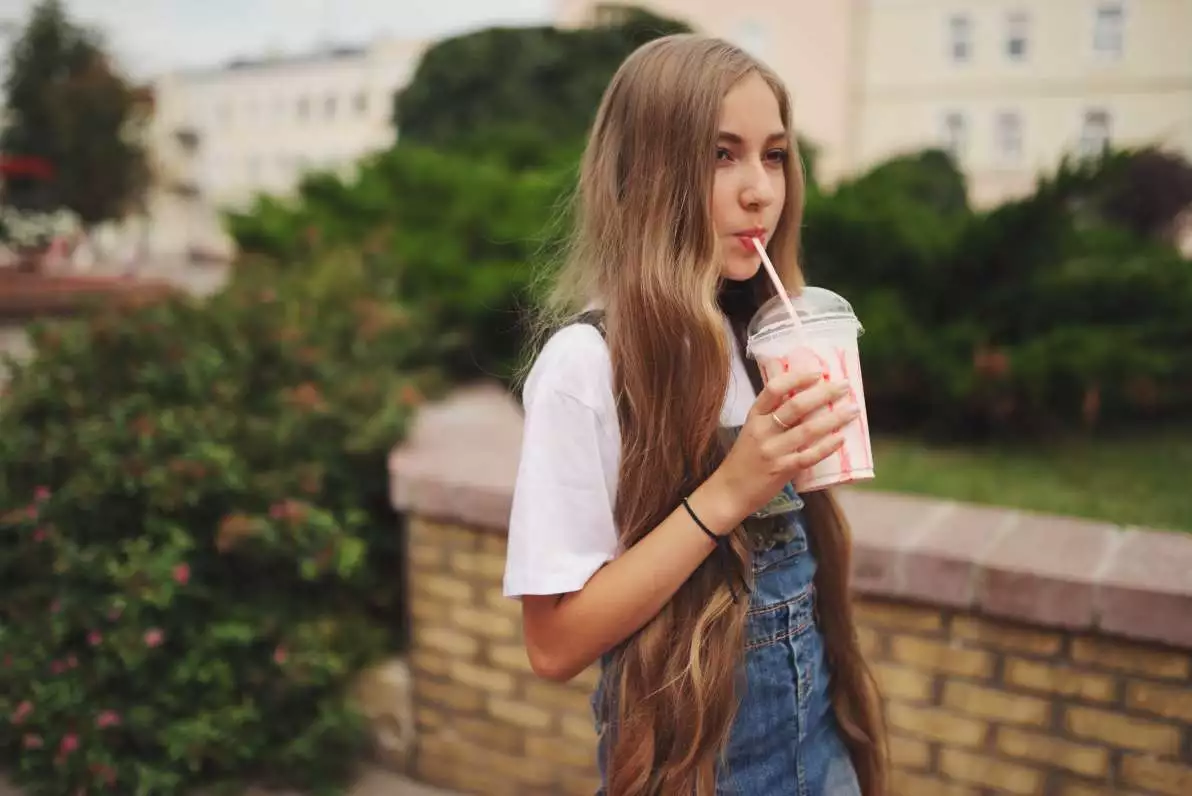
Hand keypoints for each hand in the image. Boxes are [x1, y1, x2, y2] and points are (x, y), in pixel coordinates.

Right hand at [701, 369, 858, 528]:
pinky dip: (826, 446)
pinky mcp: (781, 470)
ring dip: (834, 418)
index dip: (797, 378)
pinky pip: (808, 456)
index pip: (774, 389)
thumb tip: (807, 402)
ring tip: (852, 410)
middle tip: (844, 386)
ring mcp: (772, 451)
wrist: (729, 492)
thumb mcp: (752, 432)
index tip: (818, 373)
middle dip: (824, 393)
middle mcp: (762, 430)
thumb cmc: (744, 460)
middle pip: (795, 405)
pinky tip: (841, 439)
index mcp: (754, 416)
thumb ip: (774, 418)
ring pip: (807, 429)